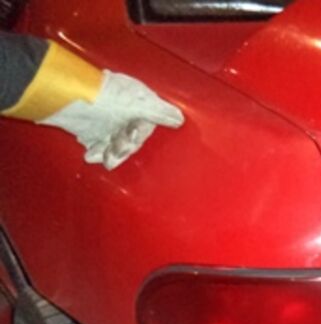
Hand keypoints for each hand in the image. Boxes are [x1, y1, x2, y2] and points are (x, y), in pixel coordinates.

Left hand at [40, 71, 183, 169]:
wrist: (68, 97)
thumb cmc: (103, 96)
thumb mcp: (139, 103)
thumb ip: (160, 112)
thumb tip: (180, 119)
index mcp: (135, 104)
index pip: (145, 126)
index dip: (139, 135)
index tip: (131, 137)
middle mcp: (121, 113)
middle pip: (130, 139)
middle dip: (123, 149)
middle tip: (114, 154)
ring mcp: (104, 122)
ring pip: (114, 145)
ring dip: (110, 154)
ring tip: (101, 158)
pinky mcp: (88, 130)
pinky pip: (98, 147)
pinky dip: (97, 153)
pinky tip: (91, 155)